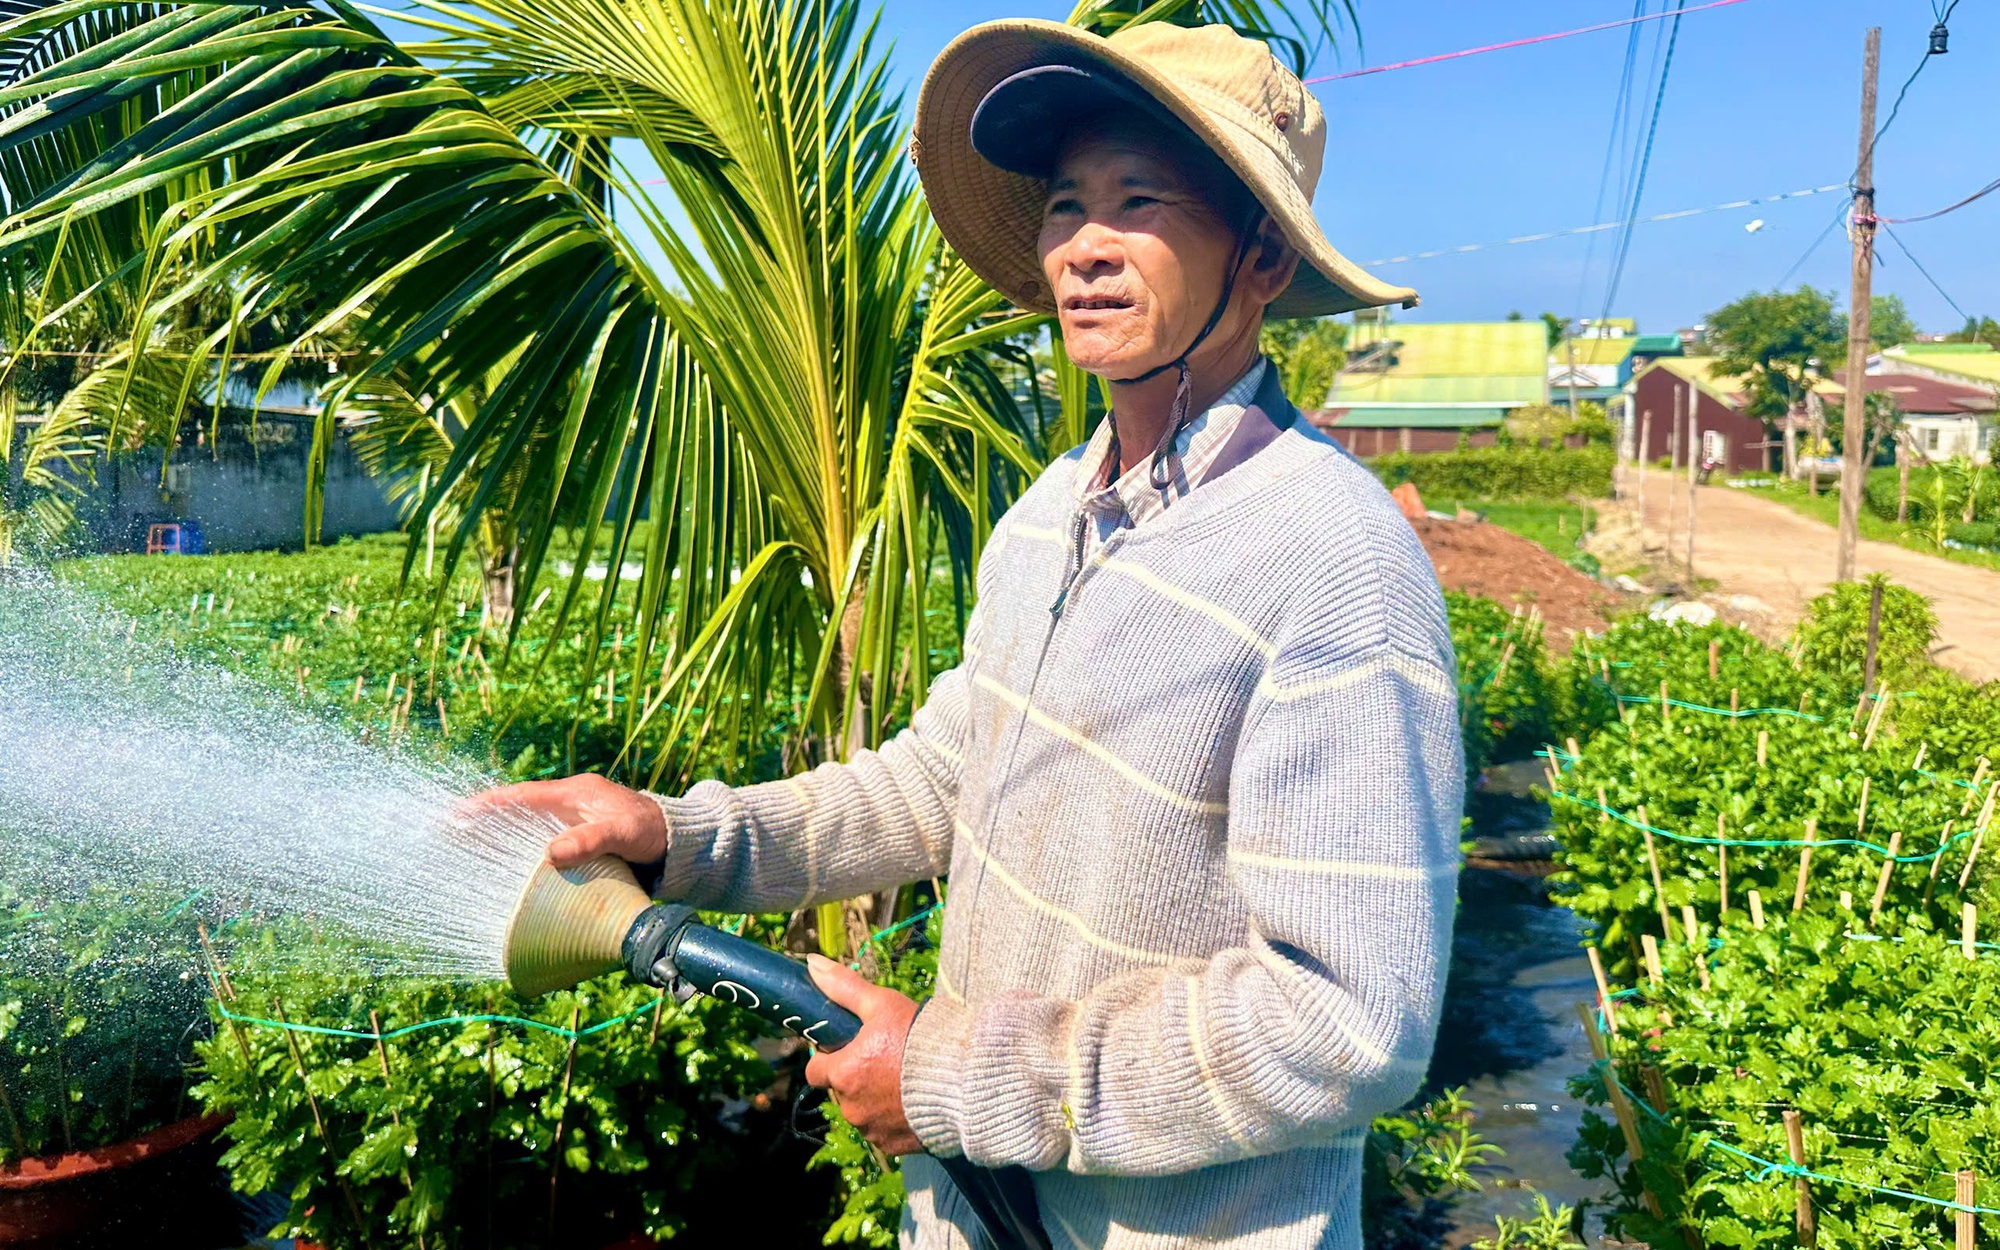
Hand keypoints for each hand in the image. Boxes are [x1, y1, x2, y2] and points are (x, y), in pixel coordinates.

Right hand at [462, 773, 667, 867]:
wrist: (680, 842)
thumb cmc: (654, 832)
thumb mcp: (624, 834)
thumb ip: (591, 840)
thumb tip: (551, 854)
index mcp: (573, 793)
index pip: (518, 796)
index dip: (483, 807)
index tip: (452, 817)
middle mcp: (566, 804)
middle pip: (512, 811)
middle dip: (478, 822)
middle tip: (442, 835)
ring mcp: (570, 822)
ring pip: (521, 828)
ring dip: (492, 838)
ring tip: (456, 851)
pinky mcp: (576, 841)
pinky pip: (535, 844)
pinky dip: (514, 853)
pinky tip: (498, 868)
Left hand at [803, 955, 923, 1155]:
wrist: (966, 1080)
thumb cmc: (921, 1038)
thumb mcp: (882, 1005)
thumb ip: (844, 987)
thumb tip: (812, 964)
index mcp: (844, 1073)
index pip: (815, 1071)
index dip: (829, 1058)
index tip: (850, 1047)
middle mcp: (852, 1107)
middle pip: (842, 1091)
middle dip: (856, 1076)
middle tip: (886, 1058)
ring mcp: (873, 1130)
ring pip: (863, 1112)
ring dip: (874, 1099)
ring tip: (905, 1079)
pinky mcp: (895, 1146)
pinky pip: (884, 1132)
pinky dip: (894, 1118)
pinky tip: (915, 1100)